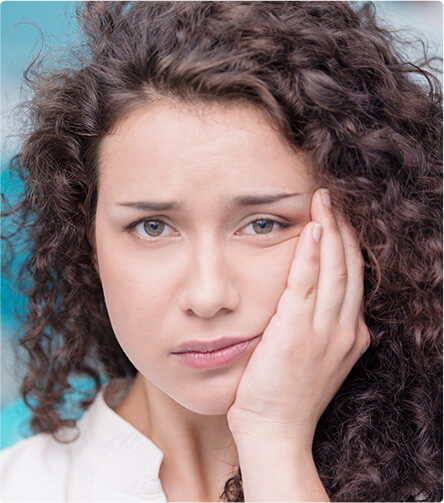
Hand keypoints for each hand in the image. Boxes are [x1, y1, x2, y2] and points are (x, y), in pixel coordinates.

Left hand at [227, 187, 370, 448]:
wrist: (275, 431)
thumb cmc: (287, 394)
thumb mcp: (314, 357)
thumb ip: (317, 326)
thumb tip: (308, 297)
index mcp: (350, 335)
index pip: (353, 278)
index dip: (348, 244)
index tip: (338, 219)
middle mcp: (345, 329)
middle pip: (349, 267)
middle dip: (343, 228)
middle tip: (332, 198)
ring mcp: (325, 331)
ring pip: (334, 269)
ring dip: (330, 230)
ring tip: (323, 200)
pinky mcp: (298, 332)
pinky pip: (307, 282)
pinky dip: (311, 253)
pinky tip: (311, 228)